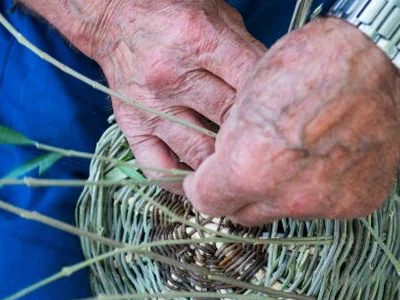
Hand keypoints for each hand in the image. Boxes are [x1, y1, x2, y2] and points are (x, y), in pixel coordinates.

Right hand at [80, 0, 263, 191]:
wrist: (116, 19)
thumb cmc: (172, 14)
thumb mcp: (218, 16)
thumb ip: (247, 51)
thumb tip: (275, 90)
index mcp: (199, 40)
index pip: (249, 80)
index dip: (273, 99)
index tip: (283, 111)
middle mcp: (173, 76)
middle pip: (228, 119)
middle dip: (253, 132)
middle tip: (268, 142)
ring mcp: (152, 107)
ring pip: (199, 152)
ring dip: (223, 163)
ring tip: (239, 165)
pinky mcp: (133, 127)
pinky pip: (158, 168)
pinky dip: (183, 183)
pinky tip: (200, 181)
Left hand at [184, 18, 399, 224]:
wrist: (382, 60)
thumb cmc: (310, 63)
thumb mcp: (247, 95)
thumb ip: (230, 144)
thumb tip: (225, 163)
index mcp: (249, 167)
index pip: (206, 200)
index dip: (200, 186)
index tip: (203, 179)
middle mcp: (286, 197)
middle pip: (243, 215)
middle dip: (236, 195)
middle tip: (243, 169)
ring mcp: (325, 205)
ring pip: (283, 211)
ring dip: (278, 192)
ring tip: (295, 153)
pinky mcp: (358, 204)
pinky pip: (322, 206)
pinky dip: (317, 188)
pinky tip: (327, 157)